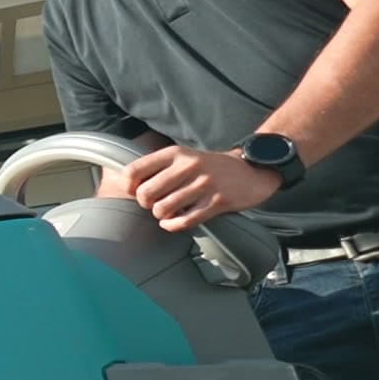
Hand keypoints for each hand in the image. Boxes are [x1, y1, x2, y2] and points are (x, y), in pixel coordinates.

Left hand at [123, 144, 282, 230]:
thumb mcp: (183, 158)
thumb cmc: (209, 168)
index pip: (134, 171)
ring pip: (163, 209)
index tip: (136, 193)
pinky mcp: (217, 201)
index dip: (128, 187)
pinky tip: (174, 222)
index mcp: (174, 154)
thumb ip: (157, 168)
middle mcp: (188, 166)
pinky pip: (184, 221)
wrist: (251, 170)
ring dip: (162, 216)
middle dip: (147, 204)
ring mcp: (204, 184)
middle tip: (156, 204)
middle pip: (145, 194)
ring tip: (168, 212)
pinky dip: (173, 225)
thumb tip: (126, 187)